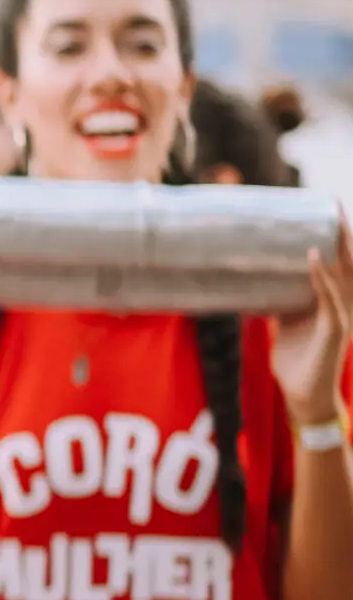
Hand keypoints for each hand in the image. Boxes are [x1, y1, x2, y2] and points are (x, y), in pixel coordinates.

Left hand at [275, 216, 352, 427]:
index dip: (338, 239)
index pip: (340, 264)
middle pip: (349, 263)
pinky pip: (331, 298)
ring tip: (334, 221)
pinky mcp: (336, 329)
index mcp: (334, 301)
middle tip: (335, 204)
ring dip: (341, 248)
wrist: (302, 395)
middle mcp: (344, 304)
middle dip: (345, 235)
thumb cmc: (295, 360)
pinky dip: (324, 277)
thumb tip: (257, 283)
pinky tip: (317, 259)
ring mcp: (343, 315)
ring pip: (346, 275)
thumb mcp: (285, 324)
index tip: (329, 210)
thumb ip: (280, 302)